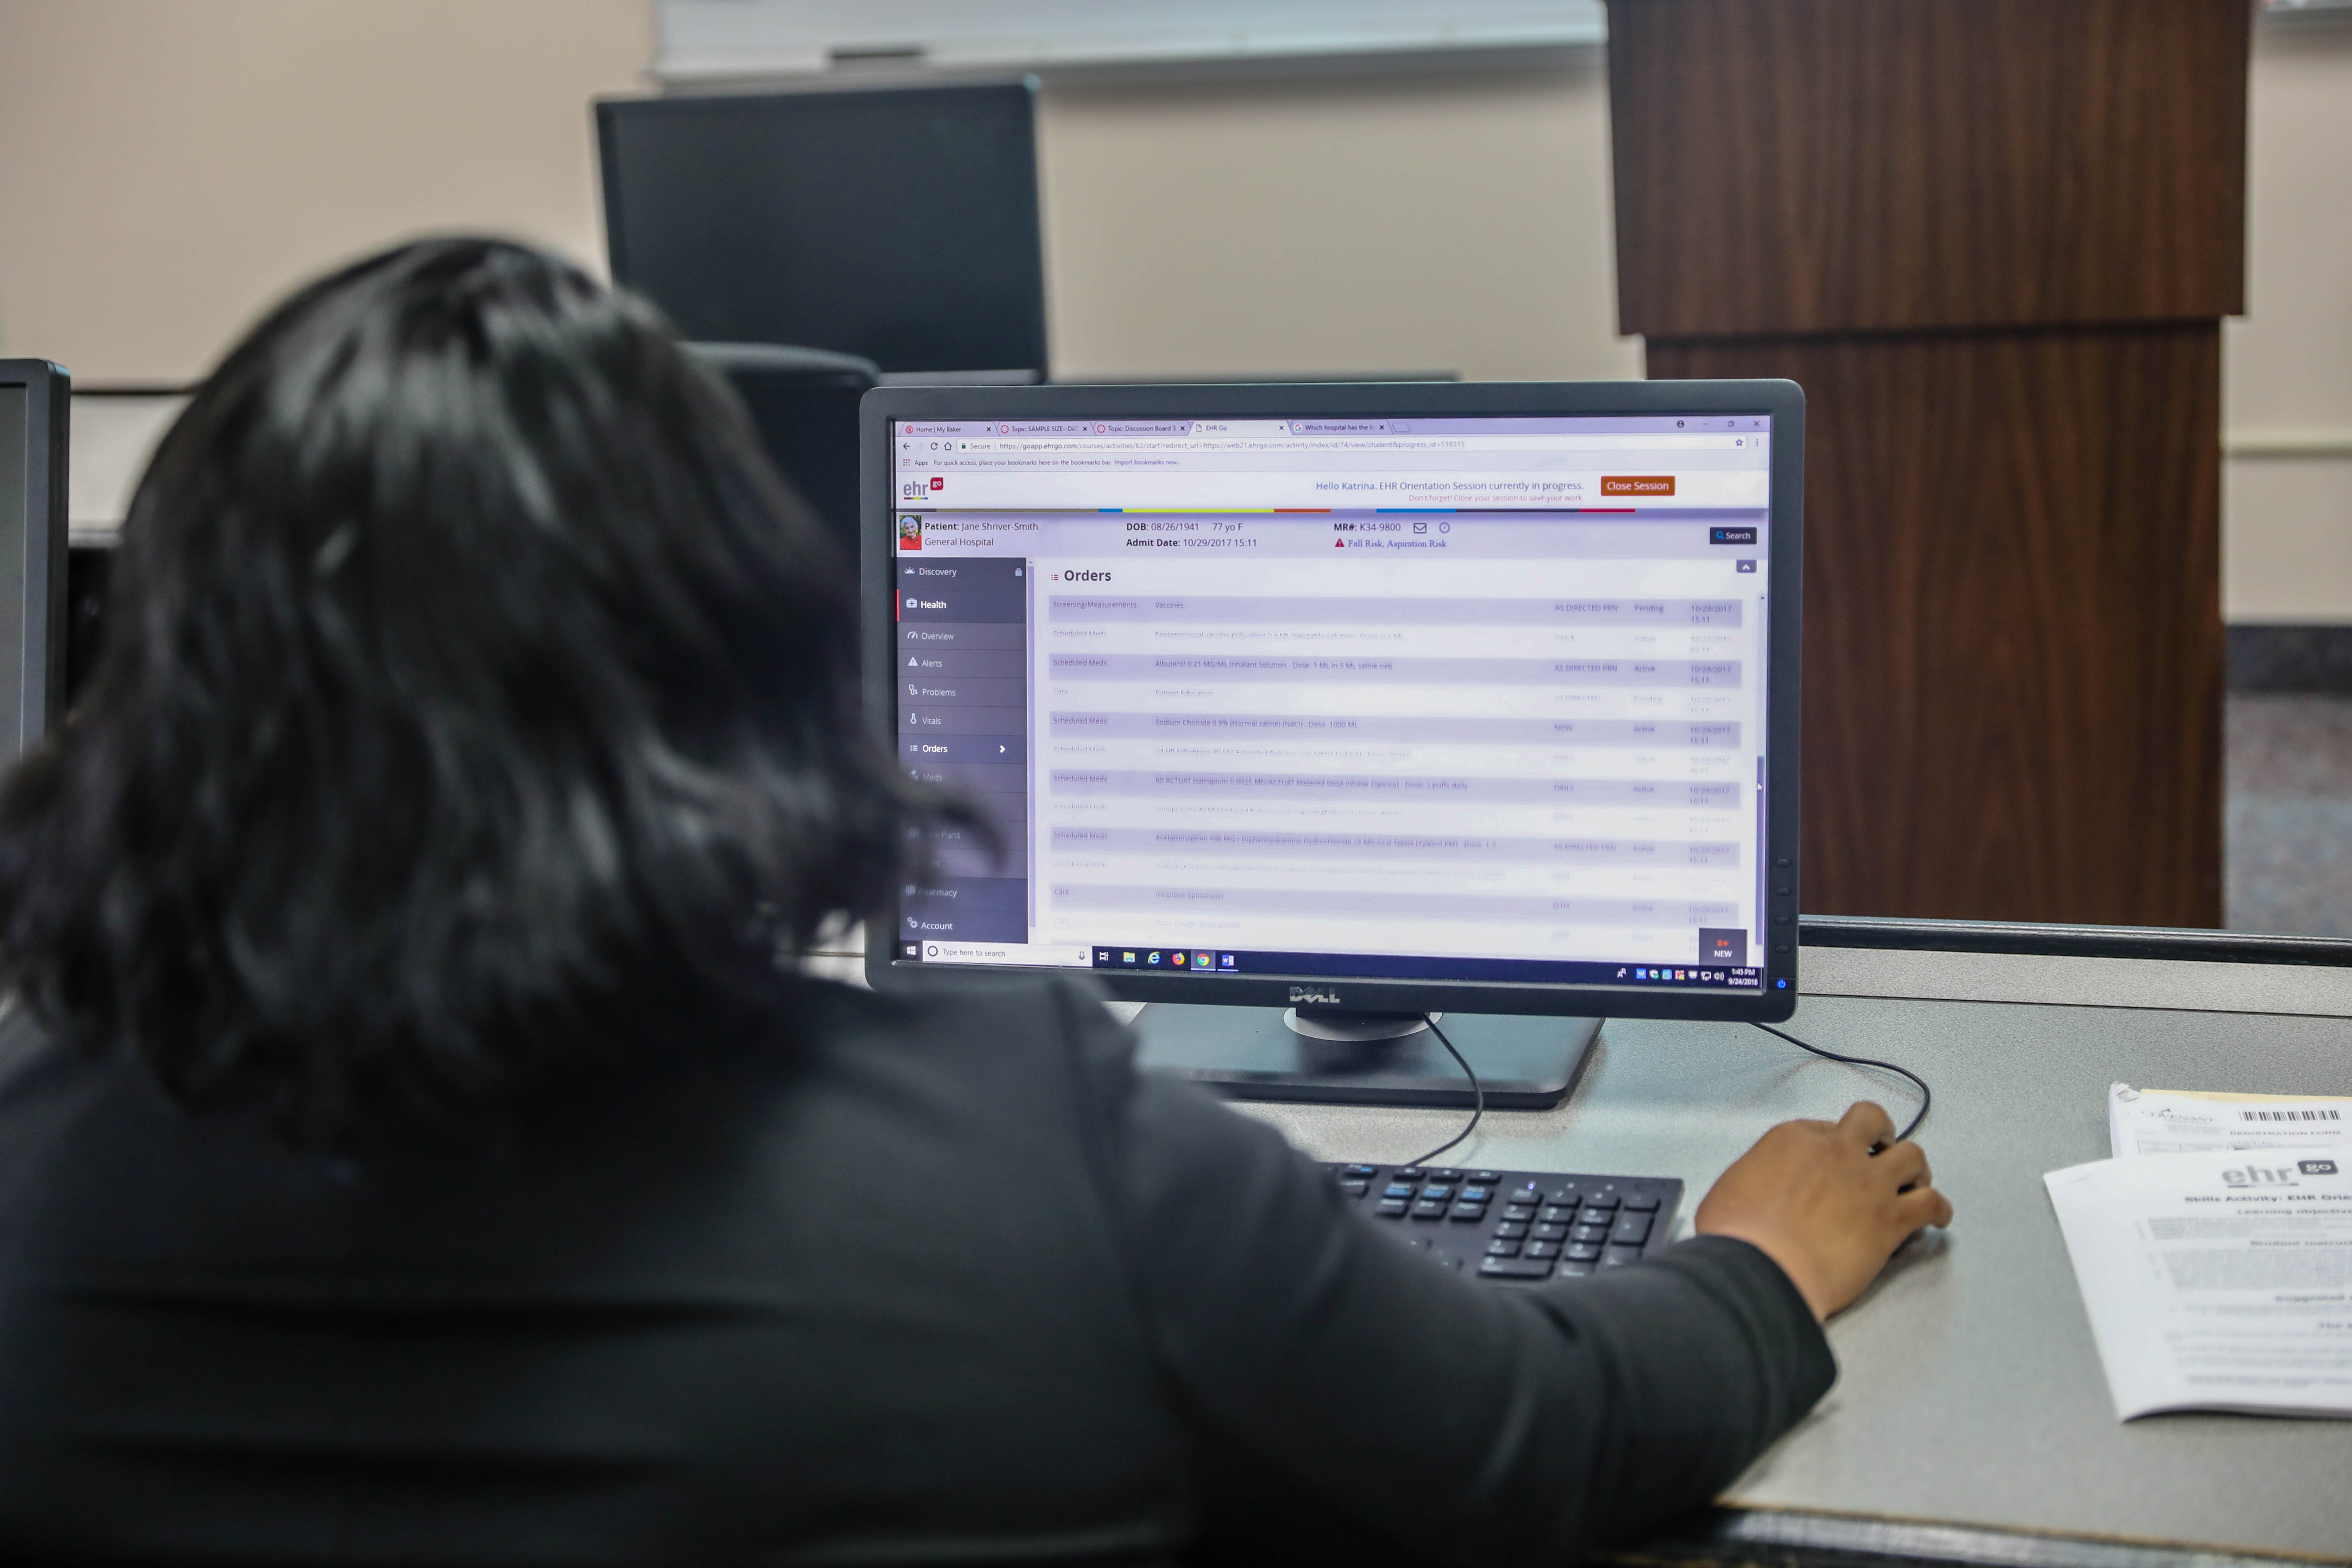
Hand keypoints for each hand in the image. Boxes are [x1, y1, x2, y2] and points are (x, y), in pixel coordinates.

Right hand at [1692, 1101, 1952, 1320]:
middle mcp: (1835, 1152)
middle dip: (1880, 1134)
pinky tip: (1938, 1218)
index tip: (1830, 1161)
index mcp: (1792, 1141)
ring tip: (1914, 1182)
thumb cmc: (1738, 1237)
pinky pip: (1931, 1204)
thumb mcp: (1727, 1194)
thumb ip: (1749, 1183)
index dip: (1831, 1144)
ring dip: (1915, 1168)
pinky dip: (1939, 1209)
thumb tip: (1749, 1196)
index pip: (1822, 1128)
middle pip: (1871, 1121)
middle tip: (1880, 1151)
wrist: (1763, 1269)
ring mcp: (1868, 1183)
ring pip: (1912, 1155)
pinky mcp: (1890, 1219)